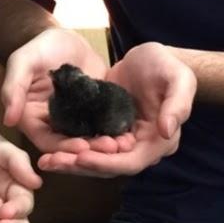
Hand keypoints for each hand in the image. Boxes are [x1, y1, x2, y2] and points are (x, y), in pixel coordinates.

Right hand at [2, 28, 112, 157]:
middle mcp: (53, 125)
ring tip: (123, 143)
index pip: (47, 142)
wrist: (67, 36)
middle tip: (110, 148)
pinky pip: (104, 127)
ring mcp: (76, 120)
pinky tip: (129, 132)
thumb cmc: (40, 47)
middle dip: (90, 151)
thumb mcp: (23, 61)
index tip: (82, 148)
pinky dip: (115, 132)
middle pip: (70, 146)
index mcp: (33, 118)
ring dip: (104, 145)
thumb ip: (13, 87)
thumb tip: (8, 120)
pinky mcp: (95, 113)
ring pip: (89, 140)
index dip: (63, 149)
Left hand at [39, 43, 196, 177]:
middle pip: (108, 165)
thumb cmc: (168, 65)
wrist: (152, 56)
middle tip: (52, 162)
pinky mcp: (106, 128)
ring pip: (95, 158)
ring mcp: (121, 139)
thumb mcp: (178, 78)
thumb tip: (167, 130)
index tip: (81, 157)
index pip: (131, 161)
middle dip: (80, 166)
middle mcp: (139, 147)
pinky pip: (88, 142)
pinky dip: (70, 147)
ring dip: (71, 162)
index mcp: (158, 142)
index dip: (106, 162)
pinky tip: (49, 147)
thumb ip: (177, 104)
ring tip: (46, 161)